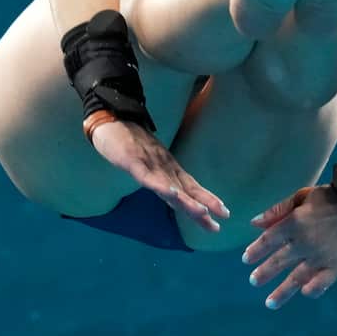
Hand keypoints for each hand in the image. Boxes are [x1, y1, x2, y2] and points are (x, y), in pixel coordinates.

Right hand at [90, 119, 230, 232]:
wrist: (112, 119)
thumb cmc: (131, 141)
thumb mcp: (150, 161)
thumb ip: (161, 177)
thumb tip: (176, 193)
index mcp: (169, 168)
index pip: (191, 187)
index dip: (208, 200)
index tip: (224, 214)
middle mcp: (164, 167)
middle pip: (187, 189)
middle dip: (205, 204)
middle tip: (224, 216)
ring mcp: (150, 163)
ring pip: (171, 186)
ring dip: (187, 200)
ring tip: (203, 212)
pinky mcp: (133, 161)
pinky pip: (148, 177)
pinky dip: (161, 186)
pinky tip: (171, 194)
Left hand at [242, 185, 336, 308]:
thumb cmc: (331, 197)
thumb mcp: (302, 196)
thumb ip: (278, 210)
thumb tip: (254, 222)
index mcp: (294, 223)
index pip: (269, 240)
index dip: (256, 250)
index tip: (246, 259)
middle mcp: (304, 243)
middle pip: (279, 261)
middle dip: (264, 272)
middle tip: (253, 281)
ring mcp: (321, 257)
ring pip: (297, 277)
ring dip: (282, 291)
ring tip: (270, 303)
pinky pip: (322, 282)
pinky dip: (313, 289)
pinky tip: (304, 293)